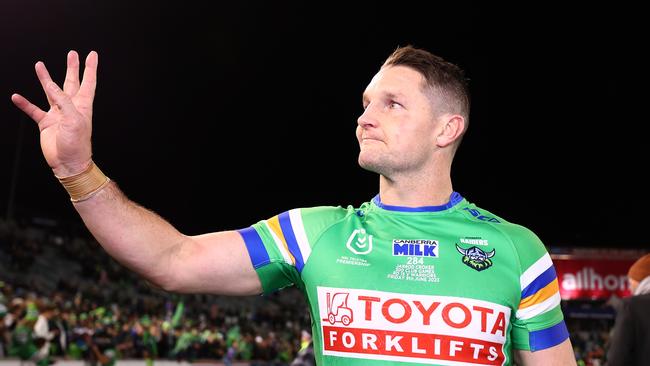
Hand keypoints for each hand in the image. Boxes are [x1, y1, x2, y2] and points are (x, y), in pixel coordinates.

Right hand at [11, 50, 97, 176]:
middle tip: (72, 53)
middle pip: (71, 82)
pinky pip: (33, 110)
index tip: (92, 54)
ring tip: (39, 65)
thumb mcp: (73, 120)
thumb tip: (50, 84)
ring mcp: (58, 114)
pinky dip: (25, 104)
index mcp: (82, 105)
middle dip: (72, 68)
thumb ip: (62, 101)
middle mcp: (71, 107)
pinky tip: (16, 96)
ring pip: (50, 92)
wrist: (68, 163)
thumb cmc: (77, 144)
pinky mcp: (46, 123)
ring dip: (45, 78)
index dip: (90, 68)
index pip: (88, 82)